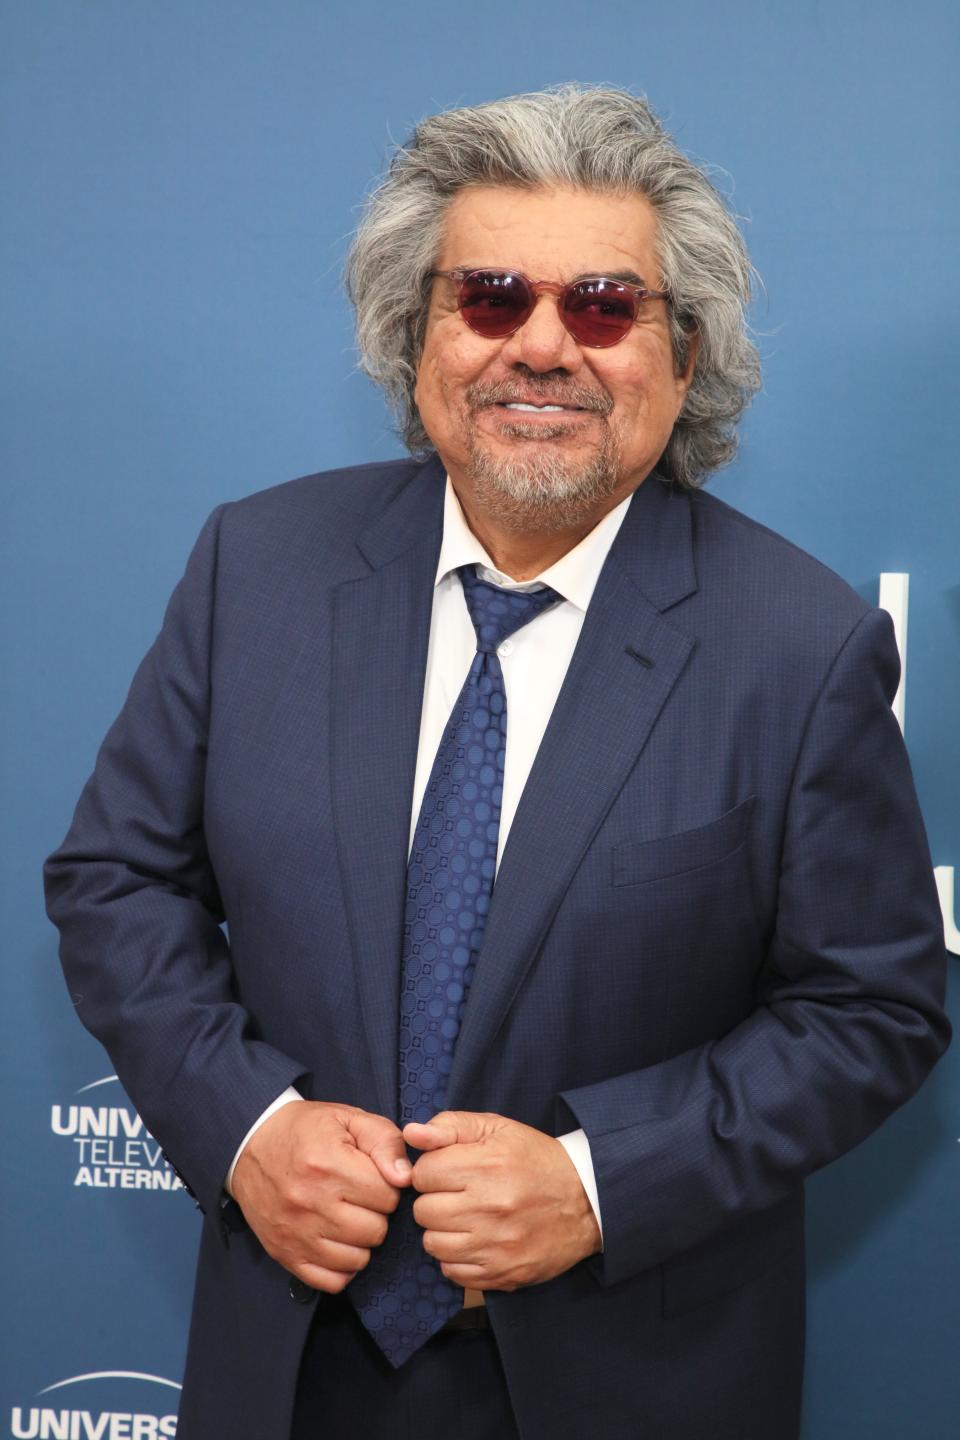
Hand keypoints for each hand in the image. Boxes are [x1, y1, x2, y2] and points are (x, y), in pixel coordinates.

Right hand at [231, 1101, 411, 1293]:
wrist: (252, 1143)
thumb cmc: (306, 1130)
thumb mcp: (349, 1119)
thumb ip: (385, 1142)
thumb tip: (405, 1178)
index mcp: (329, 1166)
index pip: (388, 1196)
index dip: (388, 1186)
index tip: (373, 1177)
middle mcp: (311, 1203)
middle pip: (376, 1230)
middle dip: (377, 1213)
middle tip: (361, 1197)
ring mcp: (296, 1234)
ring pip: (358, 1258)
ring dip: (361, 1240)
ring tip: (349, 1217)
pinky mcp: (285, 1254)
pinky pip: (331, 1281)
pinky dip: (342, 1267)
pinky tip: (338, 1242)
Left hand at [405, 1111, 600, 1291]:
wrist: (587, 1201)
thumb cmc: (536, 1159)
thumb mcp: (498, 1128)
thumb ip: (450, 1126)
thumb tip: (412, 1134)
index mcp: (487, 1165)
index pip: (423, 1174)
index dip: (433, 1170)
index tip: (450, 1171)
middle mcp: (489, 1207)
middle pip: (423, 1211)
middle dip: (435, 1200)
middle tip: (459, 1195)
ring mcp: (496, 1245)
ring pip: (432, 1244)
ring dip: (443, 1231)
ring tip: (465, 1218)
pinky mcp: (503, 1273)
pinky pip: (452, 1272)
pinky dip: (457, 1258)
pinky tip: (476, 1240)